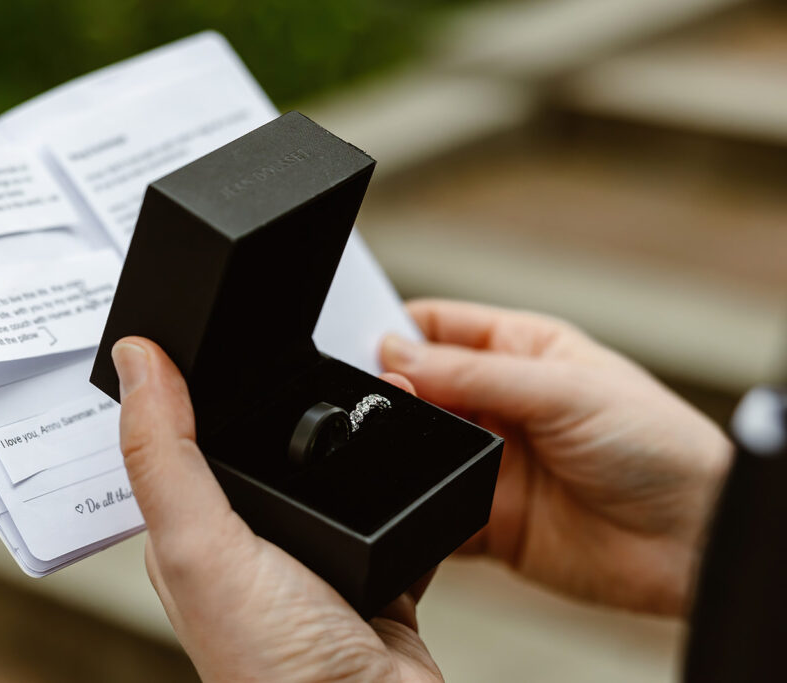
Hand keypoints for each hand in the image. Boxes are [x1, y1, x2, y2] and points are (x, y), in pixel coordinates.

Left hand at [113, 338, 442, 682]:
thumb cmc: (278, 669)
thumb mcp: (201, 544)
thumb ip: (164, 453)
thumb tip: (136, 359)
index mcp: (193, 539)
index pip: (178, 445)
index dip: (185, 389)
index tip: (200, 330)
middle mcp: (250, 549)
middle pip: (263, 451)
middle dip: (284, 399)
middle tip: (301, 341)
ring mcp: (317, 562)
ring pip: (332, 474)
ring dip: (352, 431)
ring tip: (374, 380)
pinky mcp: (377, 573)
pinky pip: (391, 506)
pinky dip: (404, 474)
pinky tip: (411, 443)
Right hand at [381, 299, 730, 615]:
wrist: (694, 543)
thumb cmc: (659, 447)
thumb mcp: (564, 391)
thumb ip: (474, 375)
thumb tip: (395, 356)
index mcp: (520, 352)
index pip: (438, 328)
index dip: (397, 333)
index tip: (361, 345)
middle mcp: (499, 404)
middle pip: (418, 388)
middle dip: (391, 392)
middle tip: (377, 399)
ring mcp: (490, 461)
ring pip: (418, 447)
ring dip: (398, 448)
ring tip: (387, 446)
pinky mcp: (486, 518)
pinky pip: (430, 506)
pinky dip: (412, 504)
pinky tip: (403, 496)